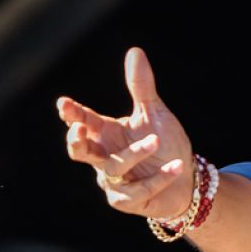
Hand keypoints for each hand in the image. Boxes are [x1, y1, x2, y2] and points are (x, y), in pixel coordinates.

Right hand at [57, 47, 193, 219]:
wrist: (186, 180)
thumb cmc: (166, 144)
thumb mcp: (155, 113)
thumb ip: (142, 87)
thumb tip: (134, 51)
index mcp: (106, 133)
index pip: (83, 121)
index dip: (72, 114)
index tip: (64, 104)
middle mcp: (104, 156)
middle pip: (79, 151)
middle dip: (77, 142)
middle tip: (79, 131)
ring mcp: (113, 180)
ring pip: (114, 167)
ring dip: (135, 154)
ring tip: (156, 140)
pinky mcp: (126, 200)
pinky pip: (138, 189)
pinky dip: (158, 177)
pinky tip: (176, 166)